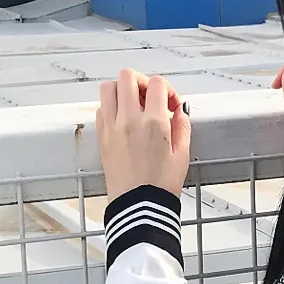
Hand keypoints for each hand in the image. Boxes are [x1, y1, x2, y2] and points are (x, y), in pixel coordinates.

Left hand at [97, 70, 190, 201]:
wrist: (138, 207)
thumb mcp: (182, 155)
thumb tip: (179, 112)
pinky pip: (101, 108)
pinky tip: (124, 120)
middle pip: (128, 76)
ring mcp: (112, 127)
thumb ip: (182, 127)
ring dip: (122, 90)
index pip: (157, 84)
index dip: (167, 89)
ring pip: (108, 88)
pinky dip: (112, 107)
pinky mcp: (102, 137)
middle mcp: (129, 120)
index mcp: (153, 122)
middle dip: (142, 81)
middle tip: (149, 96)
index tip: (171, 104)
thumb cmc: (160, 186)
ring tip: (134, 104)